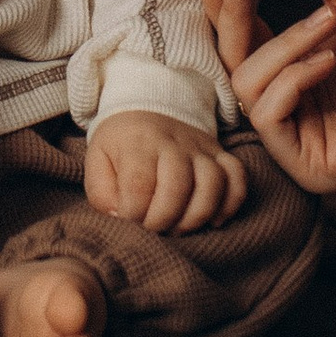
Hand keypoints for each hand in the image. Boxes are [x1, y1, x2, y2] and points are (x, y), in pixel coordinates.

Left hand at [83, 107, 250, 231]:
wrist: (147, 105)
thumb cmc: (120, 144)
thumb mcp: (97, 160)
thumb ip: (101, 193)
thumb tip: (120, 219)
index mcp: (137, 143)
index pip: (139, 185)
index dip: (134, 215)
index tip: (128, 224)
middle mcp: (173, 142)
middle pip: (178, 185)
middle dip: (164, 220)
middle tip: (153, 231)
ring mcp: (201, 147)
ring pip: (213, 182)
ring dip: (197, 216)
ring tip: (179, 228)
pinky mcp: (220, 153)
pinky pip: (238, 177)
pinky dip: (231, 203)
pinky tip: (213, 220)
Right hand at [202, 0, 335, 193]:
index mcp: (288, 63)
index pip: (236, 30)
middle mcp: (284, 100)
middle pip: (230, 56)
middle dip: (233, 8)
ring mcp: (294, 135)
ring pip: (247, 84)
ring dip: (283, 43)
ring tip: (329, 20)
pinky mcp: (307, 165)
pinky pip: (268, 116)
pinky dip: (293, 80)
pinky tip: (329, 61)